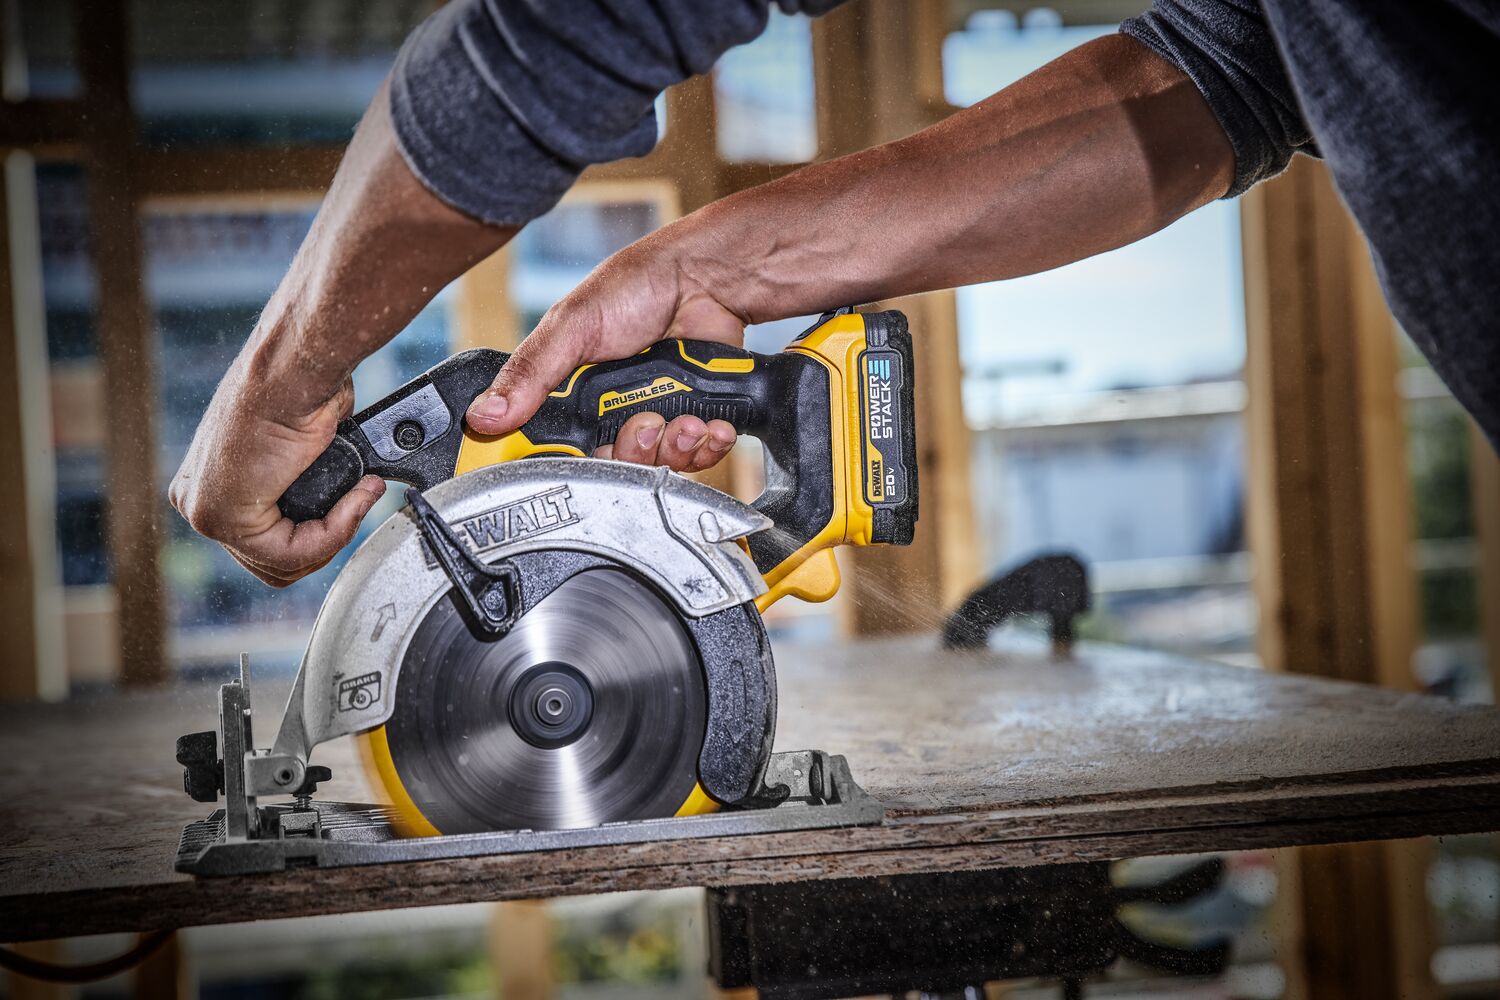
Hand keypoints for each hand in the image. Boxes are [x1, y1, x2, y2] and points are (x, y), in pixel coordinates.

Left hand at [169, 357, 385, 586]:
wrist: (294, 370)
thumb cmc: (303, 387)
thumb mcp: (303, 442)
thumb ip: (305, 478)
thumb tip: (345, 490)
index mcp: (210, 480)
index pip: (264, 542)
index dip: (316, 534)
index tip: (352, 499)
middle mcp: (200, 497)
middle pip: (271, 561)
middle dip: (323, 543)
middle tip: (354, 505)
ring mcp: (205, 510)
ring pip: (281, 564)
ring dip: (332, 537)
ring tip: (356, 499)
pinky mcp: (222, 518)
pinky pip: (289, 554)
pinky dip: (332, 534)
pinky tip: (350, 501)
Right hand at [465, 238, 740, 471]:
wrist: (705, 276)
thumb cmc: (636, 288)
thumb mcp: (571, 327)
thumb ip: (529, 373)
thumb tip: (483, 415)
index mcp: (574, 396)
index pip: (558, 450)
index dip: (566, 464)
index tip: (576, 464)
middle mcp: (613, 412)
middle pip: (616, 467)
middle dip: (635, 452)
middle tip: (645, 422)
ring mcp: (655, 415)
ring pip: (660, 465)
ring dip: (674, 448)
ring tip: (683, 419)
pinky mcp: (694, 417)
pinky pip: (699, 455)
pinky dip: (707, 445)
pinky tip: (709, 424)